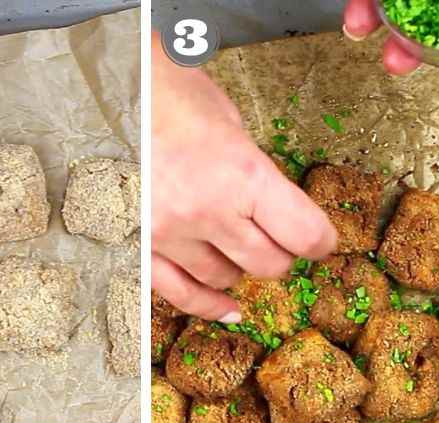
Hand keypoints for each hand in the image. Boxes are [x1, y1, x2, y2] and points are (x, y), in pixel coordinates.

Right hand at [151, 35, 335, 320]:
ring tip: (236, 247)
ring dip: (239, 267)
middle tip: (275, 239)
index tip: (319, 242)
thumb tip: (279, 218)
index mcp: (243, 176)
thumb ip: (259, 181)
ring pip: (227, 278)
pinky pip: (181, 292)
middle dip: (280, 254)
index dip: (320, 242)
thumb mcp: (236, 130)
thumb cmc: (179, 100)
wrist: (119, 97)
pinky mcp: (143, 245)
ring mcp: (171, 234)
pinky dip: (208, 304)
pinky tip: (228, 309)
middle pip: (269, 263)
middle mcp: (208, 212)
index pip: (304, 234)